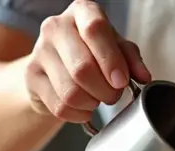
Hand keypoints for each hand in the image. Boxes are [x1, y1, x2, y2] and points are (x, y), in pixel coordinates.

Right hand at [24, 0, 151, 122]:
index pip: (95, 29)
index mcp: (82, 12)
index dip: (111, 60)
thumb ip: (131, 59)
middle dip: (105, 90)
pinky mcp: (31, 76)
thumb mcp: (116, 48)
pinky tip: (83, 108)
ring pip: (70, 92)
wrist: (56, 65)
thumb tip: (143, 76)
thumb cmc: (92, 52)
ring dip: (92, 103)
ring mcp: (39, 50)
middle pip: (82, 68)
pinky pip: (59, 106)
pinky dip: (78, 114)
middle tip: (113, 95)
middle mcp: (56, 26)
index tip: (121, 81)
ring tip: (97, 99)